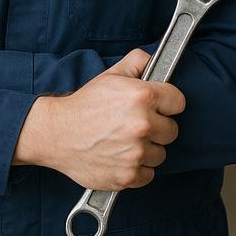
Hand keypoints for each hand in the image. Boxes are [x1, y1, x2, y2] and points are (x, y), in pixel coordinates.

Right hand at [13, 48, 184, 189]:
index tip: (159, 107)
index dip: (167, 104)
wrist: (57, 134)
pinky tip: (122, 157)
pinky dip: (138, 168)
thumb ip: (136, 62)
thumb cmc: (84, 105)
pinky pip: (149, 174)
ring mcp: (136, 152)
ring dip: (147, 149)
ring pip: (161, 153)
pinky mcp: (129, 175)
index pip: (178, 102)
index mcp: (142, 96)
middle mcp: (142, 124)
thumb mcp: (110, 76)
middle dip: (157, 127)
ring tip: (125, 141)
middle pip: (172, 130)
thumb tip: (154, 60)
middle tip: (135, 124)